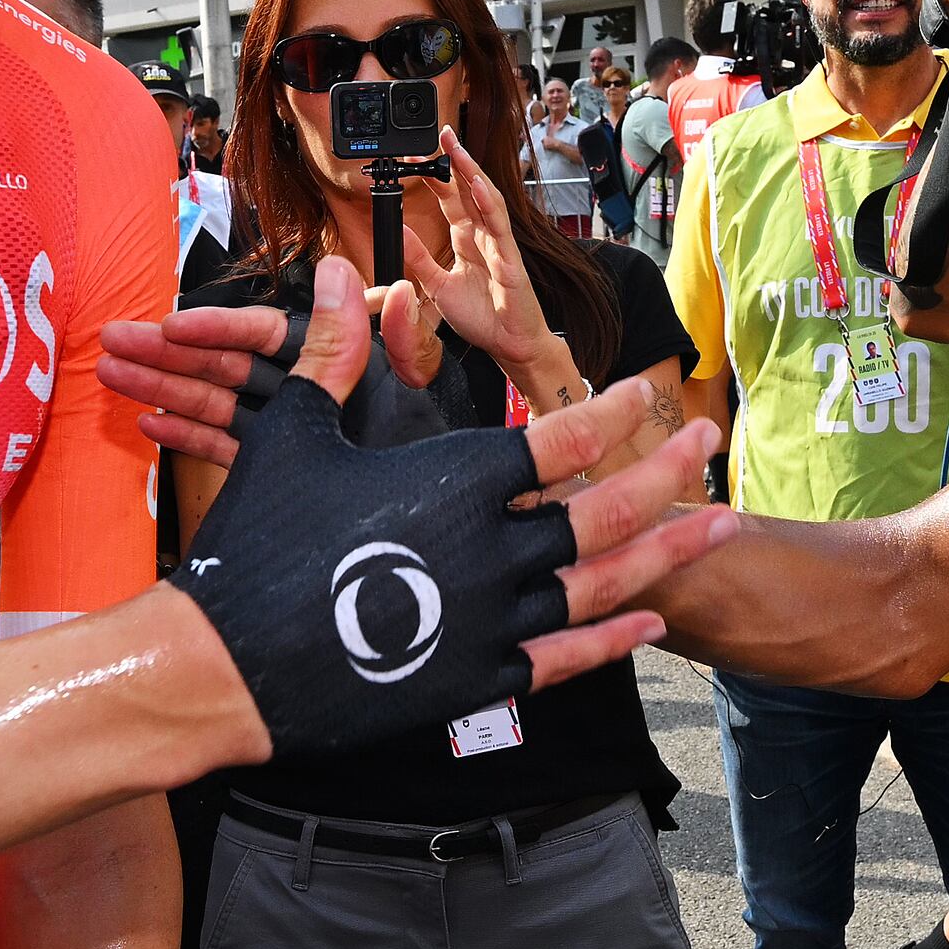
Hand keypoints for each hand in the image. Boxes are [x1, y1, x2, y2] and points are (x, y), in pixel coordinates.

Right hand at [141, 258, 732, 756]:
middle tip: (709, 440)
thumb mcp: (298, 435)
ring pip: (604, 582)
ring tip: (720, 523)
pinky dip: (614, 639)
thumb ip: (337, 353)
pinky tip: (652, 622)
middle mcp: (494, 548)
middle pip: (606, 507)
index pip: (559, 437)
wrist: (228, 664)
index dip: (607, 412)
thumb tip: (334, 269)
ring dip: (669, 550)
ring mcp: (493, 619)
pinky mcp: (478, 678)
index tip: (640, 395)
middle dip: (666, 469)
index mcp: (458, 480)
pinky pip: (565, 657)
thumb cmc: (259, 538)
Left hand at [410, 140, 561, 386]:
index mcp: (466, 239)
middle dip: (454, 161)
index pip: (450, 198)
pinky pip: (499, 227)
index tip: (415, 157)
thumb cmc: (482, 316)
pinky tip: (478, 186)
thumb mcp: (437, 286)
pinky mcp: (510, 259)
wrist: (509, 345)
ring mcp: (498, 244)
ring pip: (485, 199)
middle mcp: (483, 236)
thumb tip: (400, 230)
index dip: (435, 176)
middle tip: (439, 134)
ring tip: (456, 148)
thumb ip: (419, 258)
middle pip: (468, 190)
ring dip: (471, 172)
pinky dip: (489, 204)